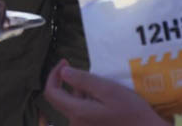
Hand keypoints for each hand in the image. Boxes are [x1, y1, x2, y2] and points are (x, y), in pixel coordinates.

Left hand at [44, 60, 169, 125]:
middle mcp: (75, 123)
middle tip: (86, 70)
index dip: (53, 75)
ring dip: (81, 92)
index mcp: (77, 112)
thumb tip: (63, 72)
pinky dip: (87, 101)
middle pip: (61, 99)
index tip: (65, 62)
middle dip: (70, 82)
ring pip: (73, 105)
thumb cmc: (130, 110)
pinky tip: (104, 98)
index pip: (51, 93)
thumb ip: (83, 81)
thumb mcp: (108, 90)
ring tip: (101, 86)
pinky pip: (82, 112)